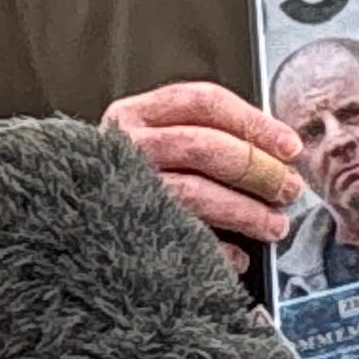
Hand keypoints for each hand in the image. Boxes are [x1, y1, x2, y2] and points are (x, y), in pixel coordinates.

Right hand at [99, 82, 304, 260]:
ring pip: (194, 192)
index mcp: (135, 114)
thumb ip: (204, 133)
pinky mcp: (124, 229)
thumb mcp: (155, 138)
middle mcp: (125, 146)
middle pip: (203, 146)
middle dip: (257, 168)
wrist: (69, 221)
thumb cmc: (124, 177)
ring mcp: (122, 188)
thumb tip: (273, 150)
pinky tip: (236, 255)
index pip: (205, 103)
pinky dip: (216, 250)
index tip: (289, 146)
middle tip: (287, 188)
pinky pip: (179, 237)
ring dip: (245, 211)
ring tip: (273, 225)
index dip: (255, 123)